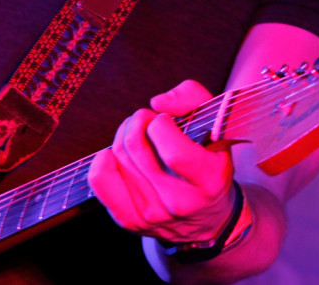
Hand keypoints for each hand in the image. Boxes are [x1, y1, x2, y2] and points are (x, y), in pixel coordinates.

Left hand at [88, 80, 236, 244]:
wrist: (208, 218)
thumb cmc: (210, 163)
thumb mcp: (217, 126)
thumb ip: (193, 98)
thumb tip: (158, 103)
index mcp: (209, 180)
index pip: (174, 153)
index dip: (162, 125)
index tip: (168, 121)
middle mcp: (181, 202)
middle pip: (137, 146)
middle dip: (139, 121)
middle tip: (150, 122)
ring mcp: (154, 214)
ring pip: (118, 156)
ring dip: (125, 135)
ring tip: (140, 136)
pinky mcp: (132, 221)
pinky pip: (101, 180)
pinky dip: (103, 159)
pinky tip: (117, 154)